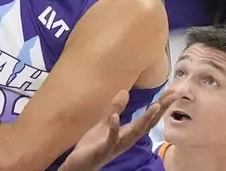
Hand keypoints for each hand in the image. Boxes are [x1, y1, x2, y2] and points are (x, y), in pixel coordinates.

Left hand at [58, 89, 178, 170]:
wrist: (82, 163)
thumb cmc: (96, 144)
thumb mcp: (106, 122)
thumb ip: (116, 109)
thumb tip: (124, 91)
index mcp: (130, 132)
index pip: (149, 117)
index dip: (162, 105)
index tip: (174, 92)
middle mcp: (128, 139)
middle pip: (148, 123)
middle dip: (160, 109)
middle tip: (173, 96)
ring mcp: (118, 144)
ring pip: (135, 132)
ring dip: (145, 119)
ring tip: (155, 105)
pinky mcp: (104, 149)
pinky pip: (111, 138)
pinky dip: (114, 128)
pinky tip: (115, 117)